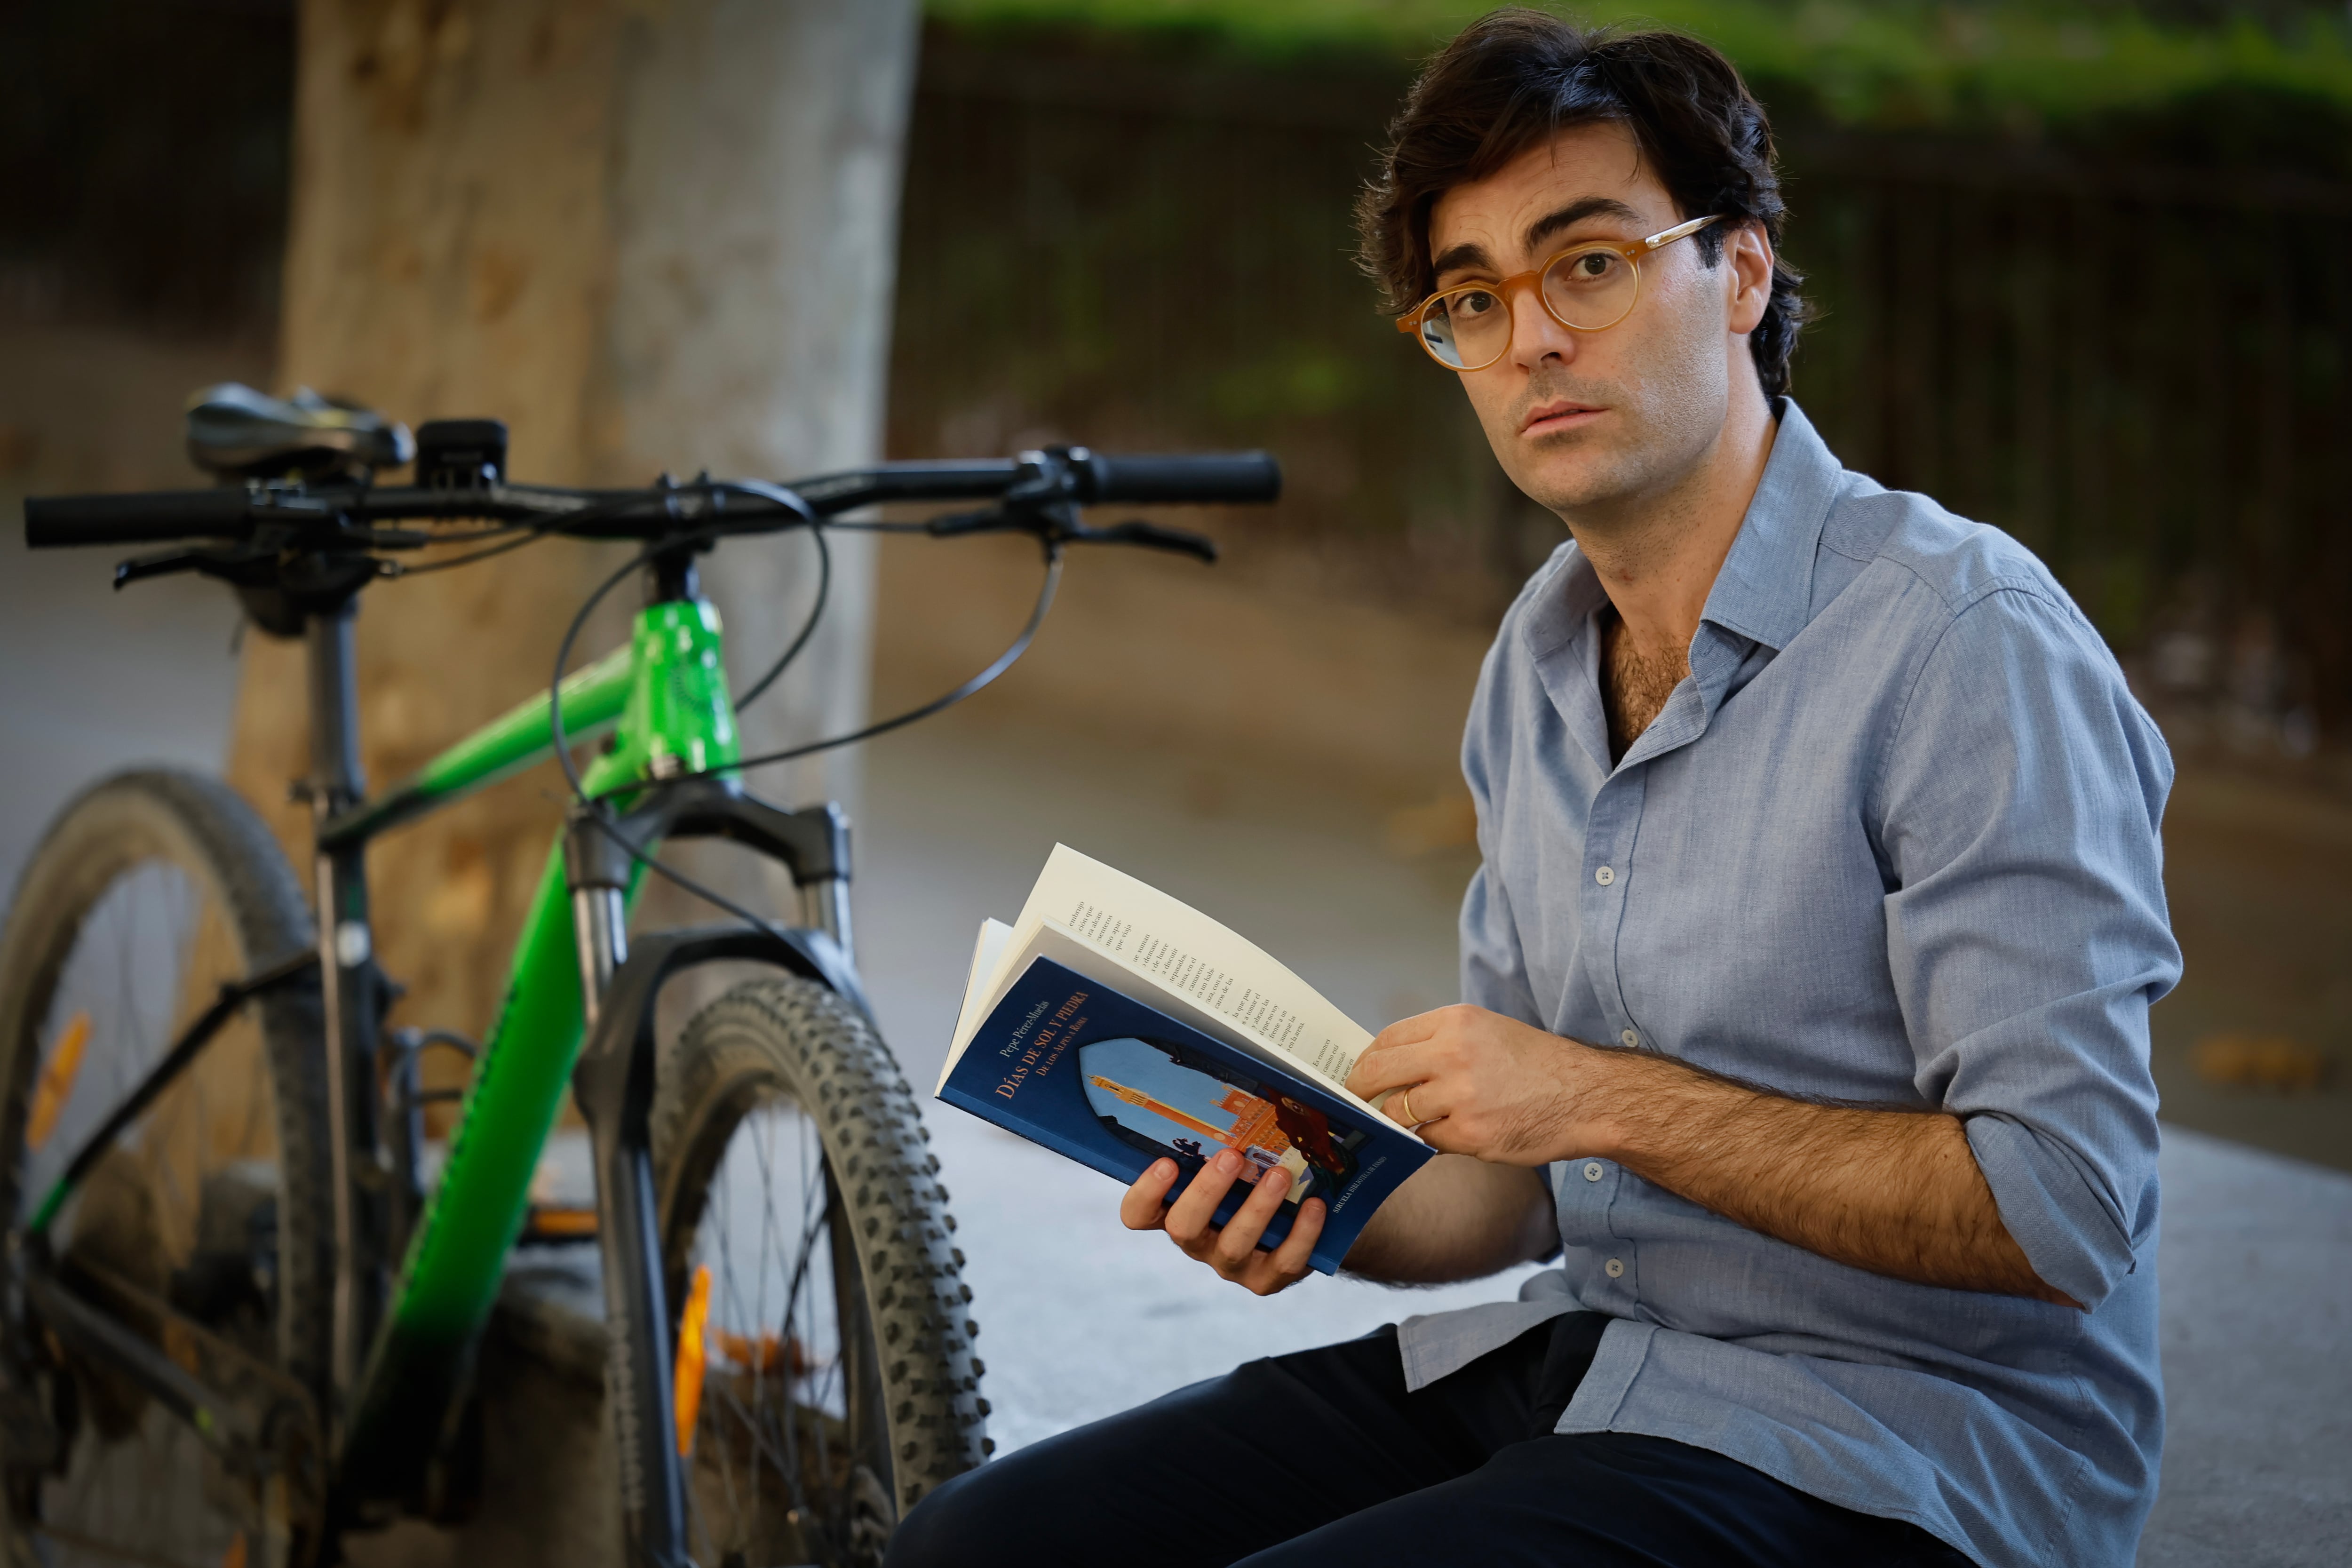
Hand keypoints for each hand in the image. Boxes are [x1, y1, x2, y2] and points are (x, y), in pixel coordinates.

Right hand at [1119, 1148, 1326, 1295]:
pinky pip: (1283, 1261)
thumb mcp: (1232, 1167)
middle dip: (1206, 1191)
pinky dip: (1301, 1232)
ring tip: (1280, 1175)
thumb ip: (1221, 1145)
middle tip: (1231, 1157)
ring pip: (1234, 1245)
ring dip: (1257, 1207)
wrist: (1296, 1227)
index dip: (1145, 1193)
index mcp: (1177, 1211)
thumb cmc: (1252, 1184)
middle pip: (1183, 1228)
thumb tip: (1236, 1090)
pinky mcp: (1268, 1280)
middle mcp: (1198, 1242)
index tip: (1167, 1162)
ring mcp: (1231, 1264)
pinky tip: (1314, 1205)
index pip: (1139, 1214)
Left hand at [1346, 1004, 1618, 1164]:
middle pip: (1378, 1073)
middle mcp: (1453, 1053)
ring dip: (1397, 1122)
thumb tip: (1391, 1066)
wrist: (1586, 1096)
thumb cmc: (1537, 1064)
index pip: (1387, 1039)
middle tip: (1355, 1105)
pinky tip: (1447, 1135)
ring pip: (1399, 1112)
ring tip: (1407, 1123)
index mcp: (1455, 1022)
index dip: (1365, 1061)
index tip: (1359, 1076)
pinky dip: (1430, 1140)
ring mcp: (1460, 1096)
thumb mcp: (1487, 1031)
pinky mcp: (1471, 1134)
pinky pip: (1428, 1140)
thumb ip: (1439, 1043)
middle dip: (1359, 1092)